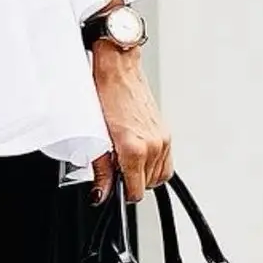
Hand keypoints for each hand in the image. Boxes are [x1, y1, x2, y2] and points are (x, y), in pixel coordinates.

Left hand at [89, 45, 172, 204]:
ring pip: (158, 176)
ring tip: (125, 157)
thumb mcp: (96, 134)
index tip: (112, 185)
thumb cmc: (105, 94)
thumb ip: (101, 168)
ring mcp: (163, 139)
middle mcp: (154, 145)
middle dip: (130, 181)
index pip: (135, 191)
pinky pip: (165, 163)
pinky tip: (138, 154)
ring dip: (142, 173)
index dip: (122, 193)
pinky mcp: (166, 133)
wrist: (118, 69)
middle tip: (114, 164)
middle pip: (146, 186)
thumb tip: (101, 193)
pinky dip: (152, 164)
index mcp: (135, 148)